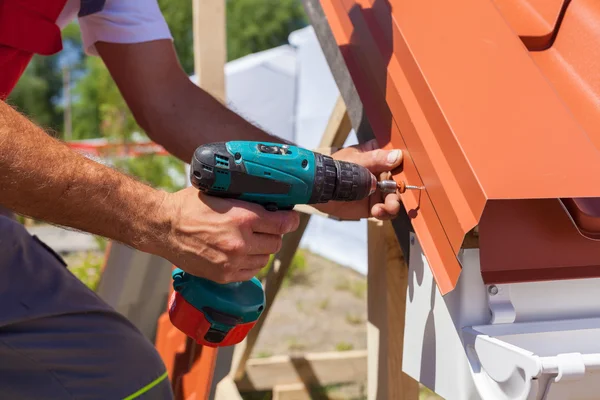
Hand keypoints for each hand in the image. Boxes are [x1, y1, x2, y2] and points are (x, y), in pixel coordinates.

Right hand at [157, 186, 299, 282]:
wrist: (164, 227)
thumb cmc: (189, 207)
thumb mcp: (222, 195)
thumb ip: (247, 203)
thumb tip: (271, 205)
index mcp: (243, 218)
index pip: (282, 223)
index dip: (289, 220)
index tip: (290, 219)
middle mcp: (241, 242)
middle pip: (276, 243)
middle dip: (273, 234)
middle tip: (265, 228)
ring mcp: (233, 261)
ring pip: (264, 259)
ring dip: (262, 250)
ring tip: (250, 241)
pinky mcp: (224, 275)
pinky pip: (251, 272)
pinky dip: (250, 263)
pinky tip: (241, 254)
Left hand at [315, 139, 403, 219]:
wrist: (319, 188)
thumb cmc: (336, 167)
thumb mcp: (357, 160)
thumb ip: (376, 159)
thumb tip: (397, 155)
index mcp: (379, 156)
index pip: (398, 159)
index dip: (405, 167)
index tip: (407, 174)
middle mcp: (382, 174)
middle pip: (400, 182)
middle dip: (400, 191)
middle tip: (396, 197)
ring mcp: (378, 191)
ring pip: (394, 198)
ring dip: (394, 204)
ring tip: (388, 208)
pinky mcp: (373, 205)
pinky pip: (385, 211)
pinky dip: (385, 213)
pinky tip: (378, 212)